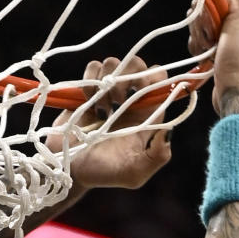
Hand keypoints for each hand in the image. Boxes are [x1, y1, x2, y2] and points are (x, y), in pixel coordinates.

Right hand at [46, 56, 172, 191]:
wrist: (69, 170)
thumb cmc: (103, 174)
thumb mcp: (135, 173)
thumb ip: (157, 157)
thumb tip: (168, 131)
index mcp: (146, 112)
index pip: (160, 78)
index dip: (154, 79)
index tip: (141, 93)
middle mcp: (129, 97)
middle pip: (137, 64)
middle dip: (127, 79)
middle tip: (117, 104)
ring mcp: (108, 91)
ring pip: (114, 63)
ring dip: (107, 84)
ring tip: (101, 110)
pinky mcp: (87, 89)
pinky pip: (93, 67)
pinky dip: (90, 81)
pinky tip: (87, 102)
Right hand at [190, 0, 238, 117]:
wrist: (238, 90)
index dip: (206, 11)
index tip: (212, 28)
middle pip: (204, 12)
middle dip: (201, 28)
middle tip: (212, 43)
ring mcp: (228, 35)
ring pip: (198, 28)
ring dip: (198, 41)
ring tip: (210, 54)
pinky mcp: (218, 50)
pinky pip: (198, 42)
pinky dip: (198, 50)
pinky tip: (206, 59)